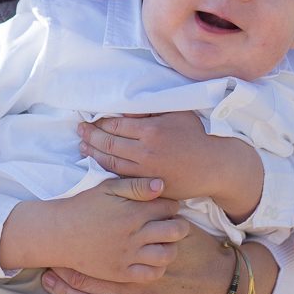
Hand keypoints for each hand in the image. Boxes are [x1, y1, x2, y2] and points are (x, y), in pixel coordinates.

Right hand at [0, 178, 188, 281]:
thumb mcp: (108, 188)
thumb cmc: (84, 206)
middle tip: (171, 223)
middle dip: (180, 225)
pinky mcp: (122, 272)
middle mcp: (135, 234)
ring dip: (172, 246)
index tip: (165, 207)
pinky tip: (152, 257)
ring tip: (164, 241)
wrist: (59, 233)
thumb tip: (162, 184)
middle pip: (176, 230)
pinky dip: (158, 266)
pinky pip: (151, 273)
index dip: (171, 205)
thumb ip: (136, 185)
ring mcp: (129, 255)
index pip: (170, 207)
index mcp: (133, 211)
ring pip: (168, 254)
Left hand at [41, 224, 278, 293]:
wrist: (226, 285)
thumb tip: (138, 188)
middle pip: (89, 284)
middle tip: (45, 267)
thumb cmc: (199, 252)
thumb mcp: (177, 226)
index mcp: (142, 262)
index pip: (96, 258)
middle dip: (64, 275)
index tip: (57, 246)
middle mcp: (139, 291)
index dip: (73, 253)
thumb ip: (152, 212)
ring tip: (52, 287)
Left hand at [78, 112, 263, 221]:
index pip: (116, 125)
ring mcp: (146, 171)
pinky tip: (98, 163)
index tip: (91, 119)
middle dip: (92, 136)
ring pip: (111, 162)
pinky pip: (121, 177)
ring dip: (94, 154)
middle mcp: (146, 151)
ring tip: (83, 147)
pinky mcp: (148, 185)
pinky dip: (106, 170)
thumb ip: (150, 109)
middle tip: (80, 131)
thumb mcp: (176, 114)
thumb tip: (126, 108)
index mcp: (151, 130)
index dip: (101, 123)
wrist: (213, 166)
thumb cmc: (195, 136)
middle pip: (109, 143)